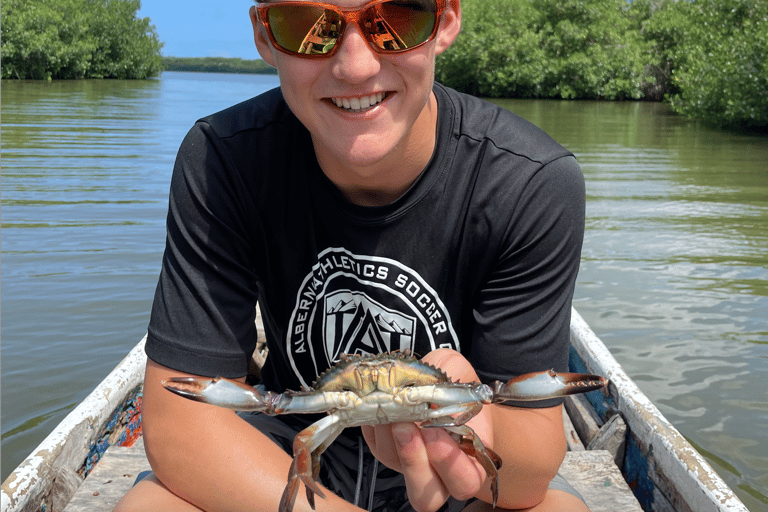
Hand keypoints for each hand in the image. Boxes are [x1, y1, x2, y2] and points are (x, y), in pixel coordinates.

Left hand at [361, 349, 494, 511]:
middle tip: (406, 426)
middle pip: (427, 496)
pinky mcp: (387, 452)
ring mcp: (410, 466)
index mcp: (471, 463)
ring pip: (396, 469)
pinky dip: (375, 428)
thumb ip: (453, 382)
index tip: (436, 430)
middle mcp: (440, 474)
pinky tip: (381, 406)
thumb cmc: (461, 388)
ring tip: (391, 412)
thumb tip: (428, 387)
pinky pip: (377, 448)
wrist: (444, 389)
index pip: (465, 481)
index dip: (449, 461)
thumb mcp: (461, 374)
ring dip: (390, 441)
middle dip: (413, 460)